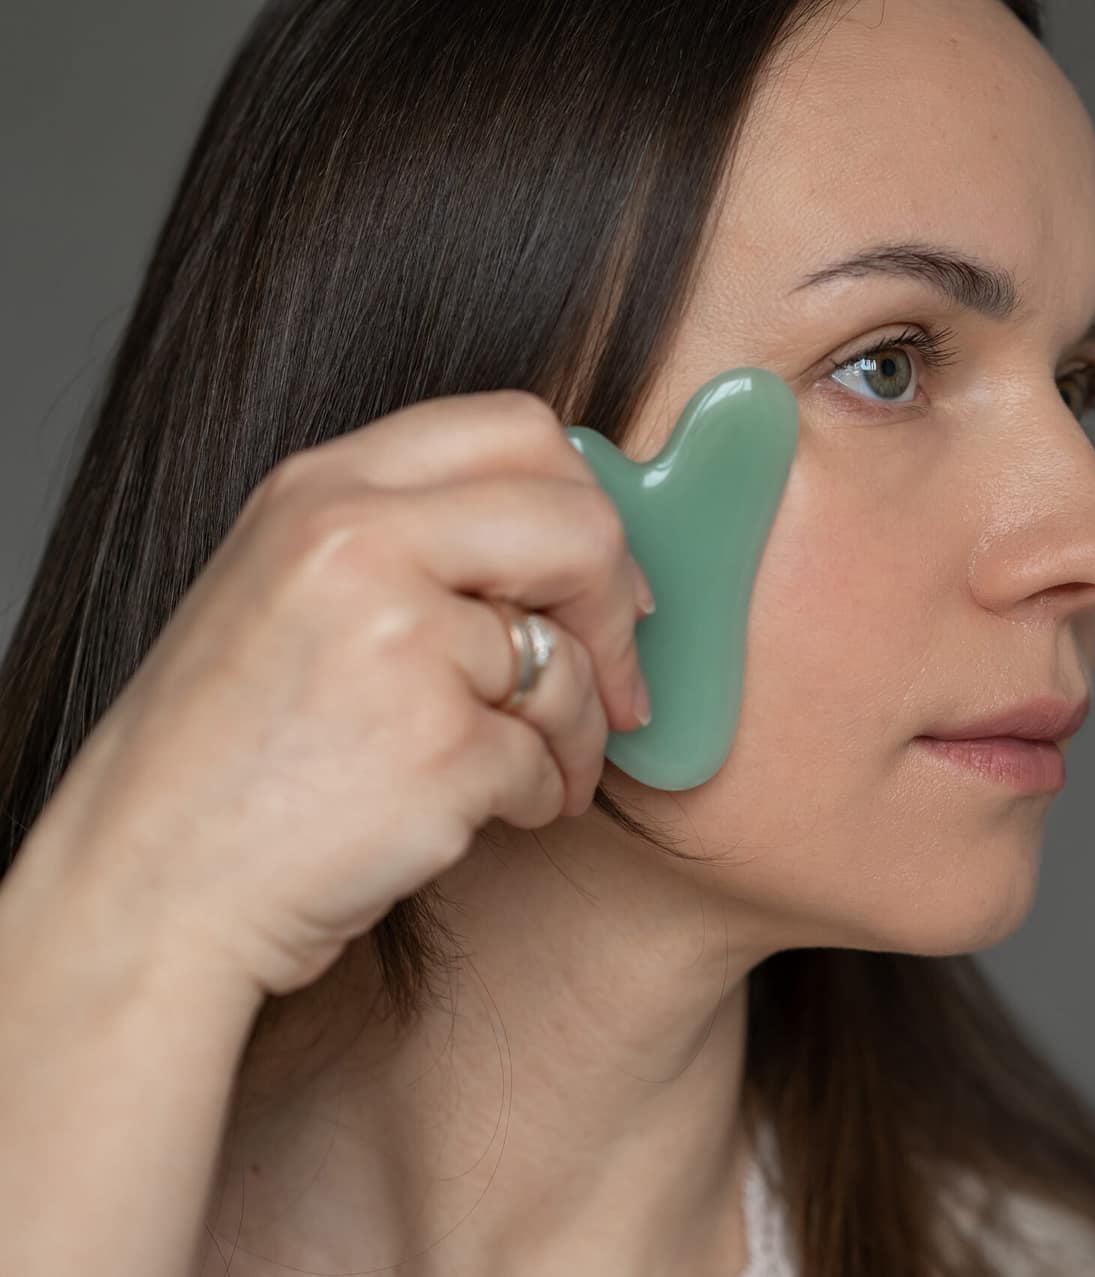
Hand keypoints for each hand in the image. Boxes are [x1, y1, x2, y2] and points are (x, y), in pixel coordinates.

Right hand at [25, 390, 651, 997]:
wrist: (151, 888)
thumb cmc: (231, 754)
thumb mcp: (293, 590)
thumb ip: (414, 542)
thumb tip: (581, 541)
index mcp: (322, 489)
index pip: (516, 429)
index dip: (586, 501)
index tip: (601, 570)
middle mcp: (357, 543)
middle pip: (579, 525)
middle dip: (619, 610)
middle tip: (618, 679)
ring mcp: (399, 643)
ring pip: (573, 665)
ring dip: (578, 736)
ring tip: (528, 775)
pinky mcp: (440, 747)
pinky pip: (547, 760)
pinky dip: (533, 798)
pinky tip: (464, 816)